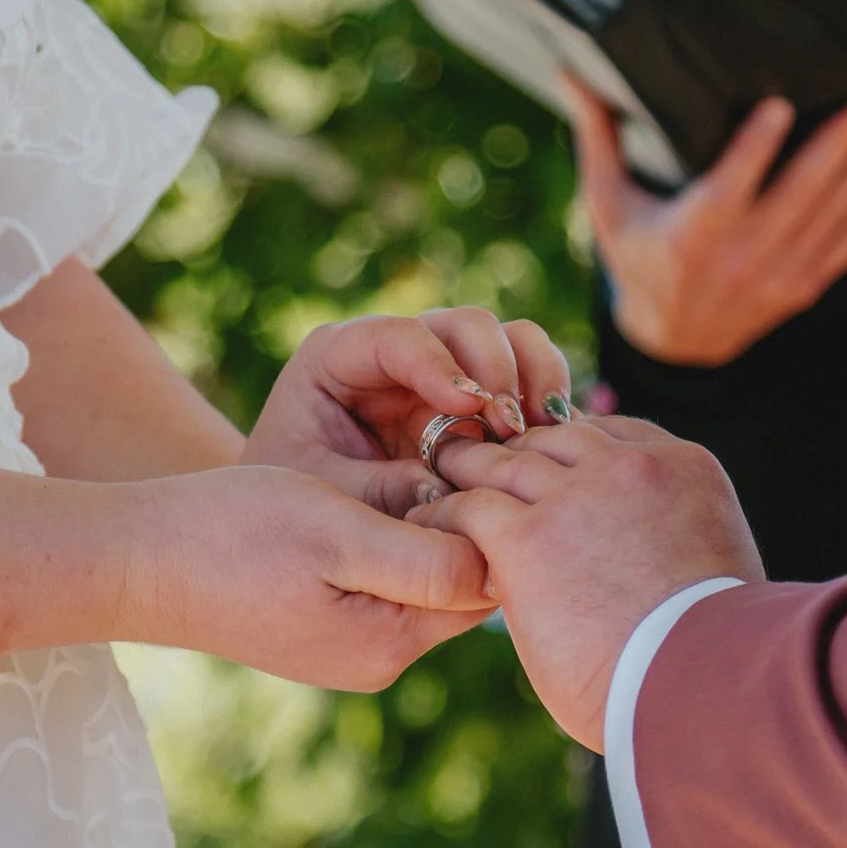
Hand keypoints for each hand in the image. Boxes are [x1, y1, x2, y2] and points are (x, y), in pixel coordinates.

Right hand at [130, 465, 495, 690]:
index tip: (484, 451)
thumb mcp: (337, 533)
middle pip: (465, 585)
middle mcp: (381, 657)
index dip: (495, 516)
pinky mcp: (331, 624)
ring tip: (422, 461)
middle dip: (471, 518)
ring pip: (430, 577)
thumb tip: (501, 564)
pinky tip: (383, 490)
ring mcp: (355, 645)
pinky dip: (402, 533)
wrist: (138, 558)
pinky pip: (393, 578)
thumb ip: (424, 558)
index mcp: (388, 643)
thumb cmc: (231, 533)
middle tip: (462, 447)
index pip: (487, 583)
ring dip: (436, 520)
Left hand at [243, 308, 573, 516]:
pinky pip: (528, 381)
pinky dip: (545, 406)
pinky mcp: (479, 403)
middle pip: (467, 326)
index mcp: (340, 357)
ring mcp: (445, 372)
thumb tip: (449, 488)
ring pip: (511, 341)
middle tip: (509, 429)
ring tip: (537, 437)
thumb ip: (379, 492)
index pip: (397, 336)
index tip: (469, 406)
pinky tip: (550, 447)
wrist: (301, 522)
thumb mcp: (324, 500)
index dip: (438, 363)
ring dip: (533, 381)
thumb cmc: (296, 505)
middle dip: (496, 371)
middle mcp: (400, 352)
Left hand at [408, 418, 762, 748]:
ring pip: (504, 462)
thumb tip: (640, 580)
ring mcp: (577, 496)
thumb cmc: (714, 663)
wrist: (705, 687)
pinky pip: (467, 506)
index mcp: (684, 468)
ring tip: (439, 486)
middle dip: (516, 455)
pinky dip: (442, 513)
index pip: (611, 435)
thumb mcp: (711, 577)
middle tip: (478, 471)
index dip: (571, 456)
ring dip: (468, 473)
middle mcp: (629, 467)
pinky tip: (425, 527)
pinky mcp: (528, 537)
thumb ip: (671, 553)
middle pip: (553, 438)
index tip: (550, 480)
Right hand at [564, 76, 846, 366]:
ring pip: (837, 213)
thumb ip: (597, 137)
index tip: (782, 104)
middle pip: (803, 192)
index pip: (729, 184)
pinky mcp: (803, 287)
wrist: (671, 343)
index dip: (757, 146)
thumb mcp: (607, 205)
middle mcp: (739, 257)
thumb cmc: (637, 259)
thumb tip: (570, 72)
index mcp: (691, 234)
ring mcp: (777, 276)